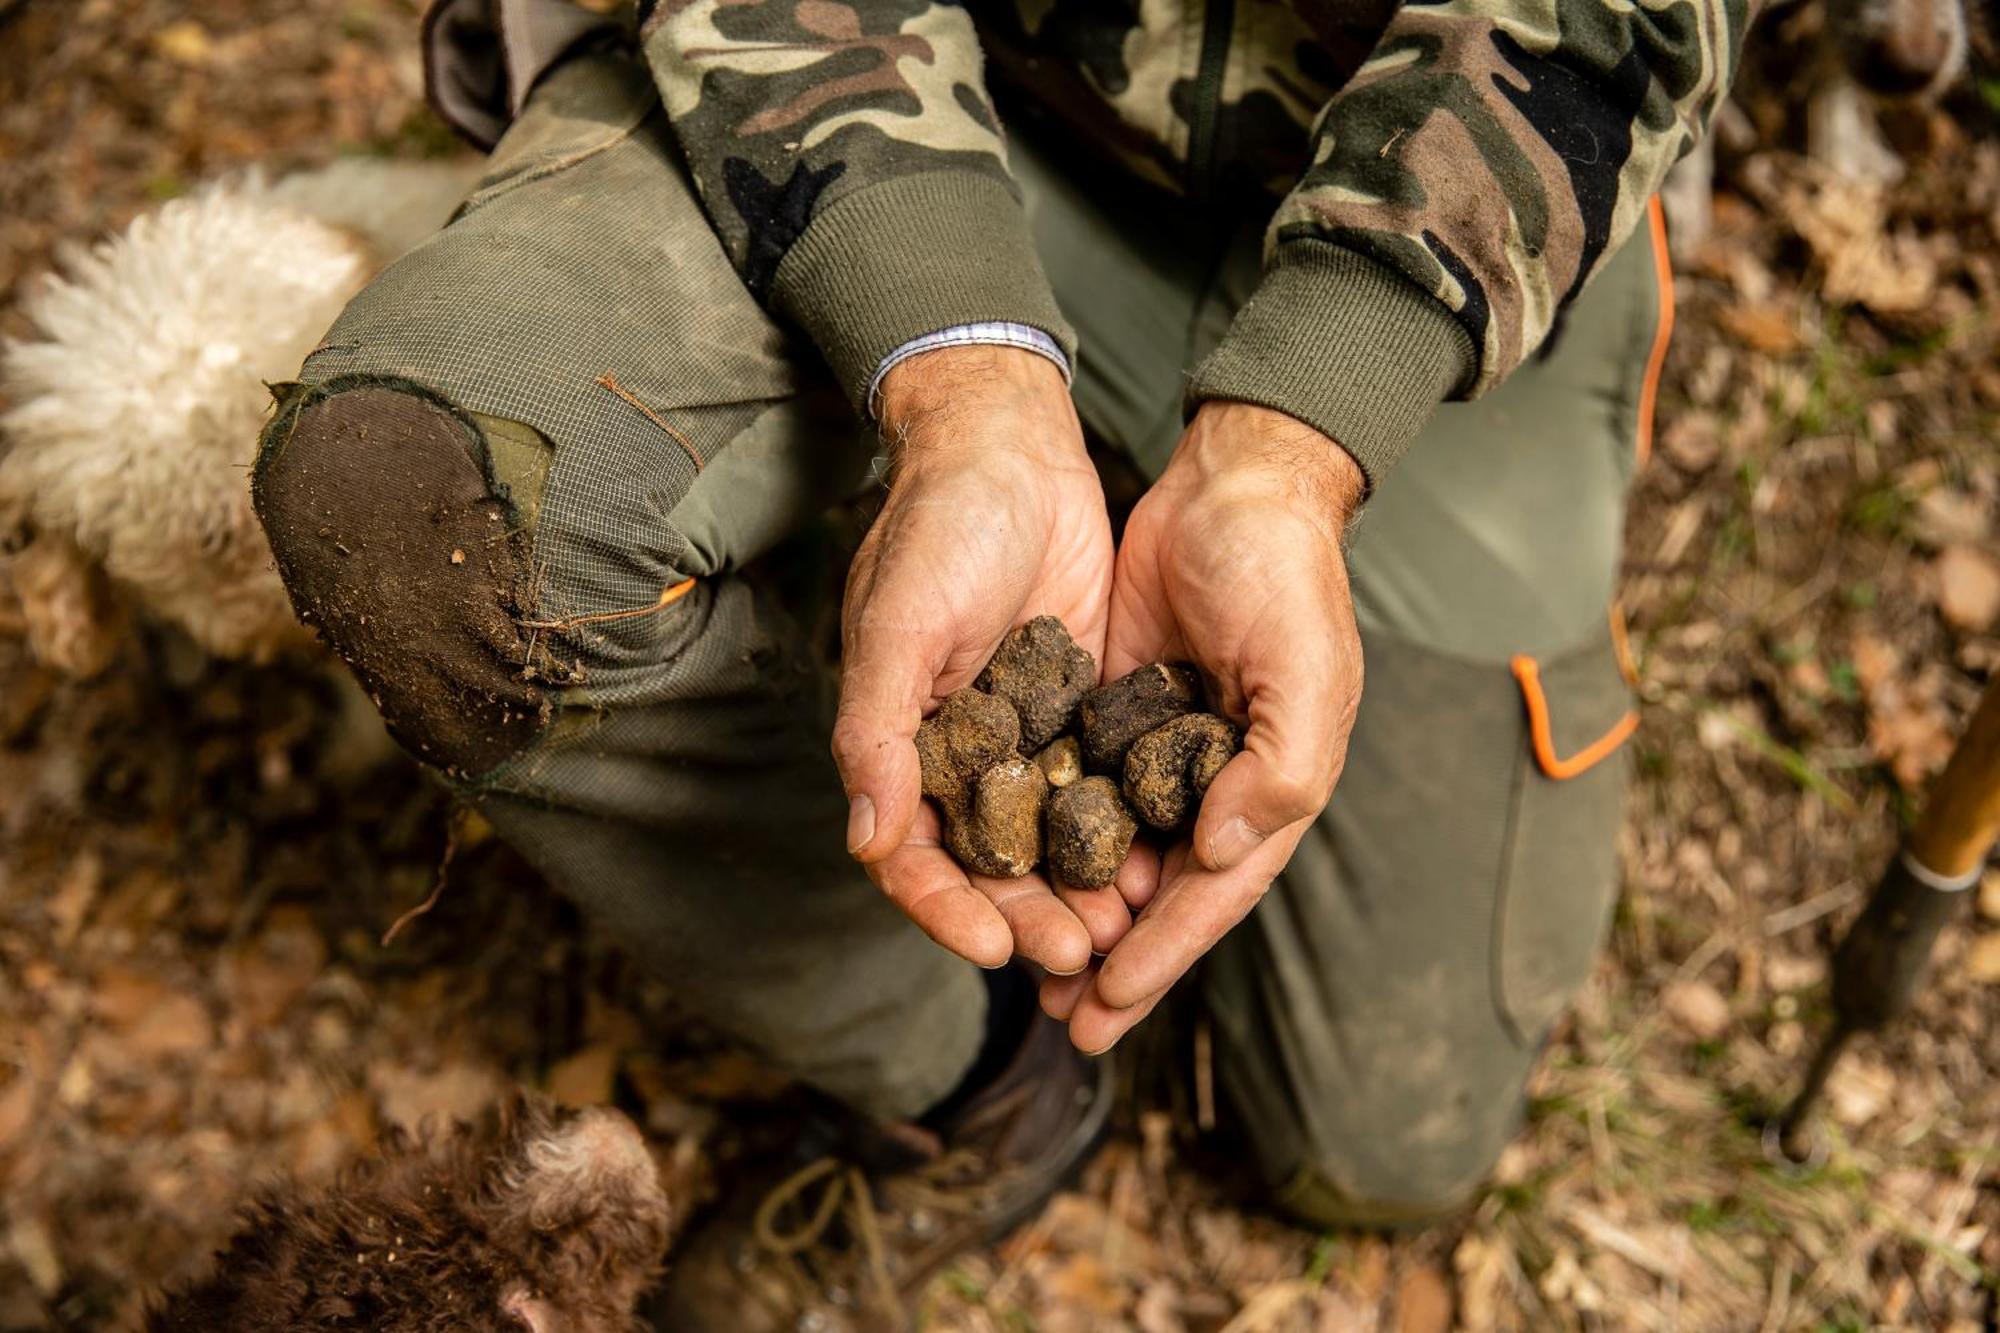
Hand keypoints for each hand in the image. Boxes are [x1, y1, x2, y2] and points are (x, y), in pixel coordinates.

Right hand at [833, 345, 1115, 974]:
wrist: (1010, 447)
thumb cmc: (938, 529)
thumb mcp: (898, 628)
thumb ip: (877, 736)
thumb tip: (869, 843)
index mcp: (900, 745)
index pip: (912, 857)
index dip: (945, 910)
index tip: (992, 948)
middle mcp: (958, 754)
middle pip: (988, 865)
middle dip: (1028, 914)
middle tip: (1075, 952)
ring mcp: (1023, 735)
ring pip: (1049, 840)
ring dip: (1078, 888)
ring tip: (1121, 928)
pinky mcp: (1081, 708)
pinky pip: (1100, 788)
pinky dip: (1122, 831)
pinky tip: (1159, 863)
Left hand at [1041, 401, 1365, 1050]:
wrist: (1232, 483)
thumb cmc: (1285, 574)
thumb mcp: (1305, 670)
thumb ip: (1279, 767)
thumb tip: (1217, 854)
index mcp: (1267, 786)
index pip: (1212, 890)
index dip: (1163, 952)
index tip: (1106, 1002)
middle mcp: (1212, 784)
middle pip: (1157, 893)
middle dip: (1113, 959)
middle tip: (1061, 1020)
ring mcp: (1154, 752)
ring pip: (1110, 856)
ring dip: (1076, 914)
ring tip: (1031, 973)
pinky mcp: (1106, 714)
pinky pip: (1076, 793)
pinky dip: (1048, 841)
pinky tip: (1008, 875)